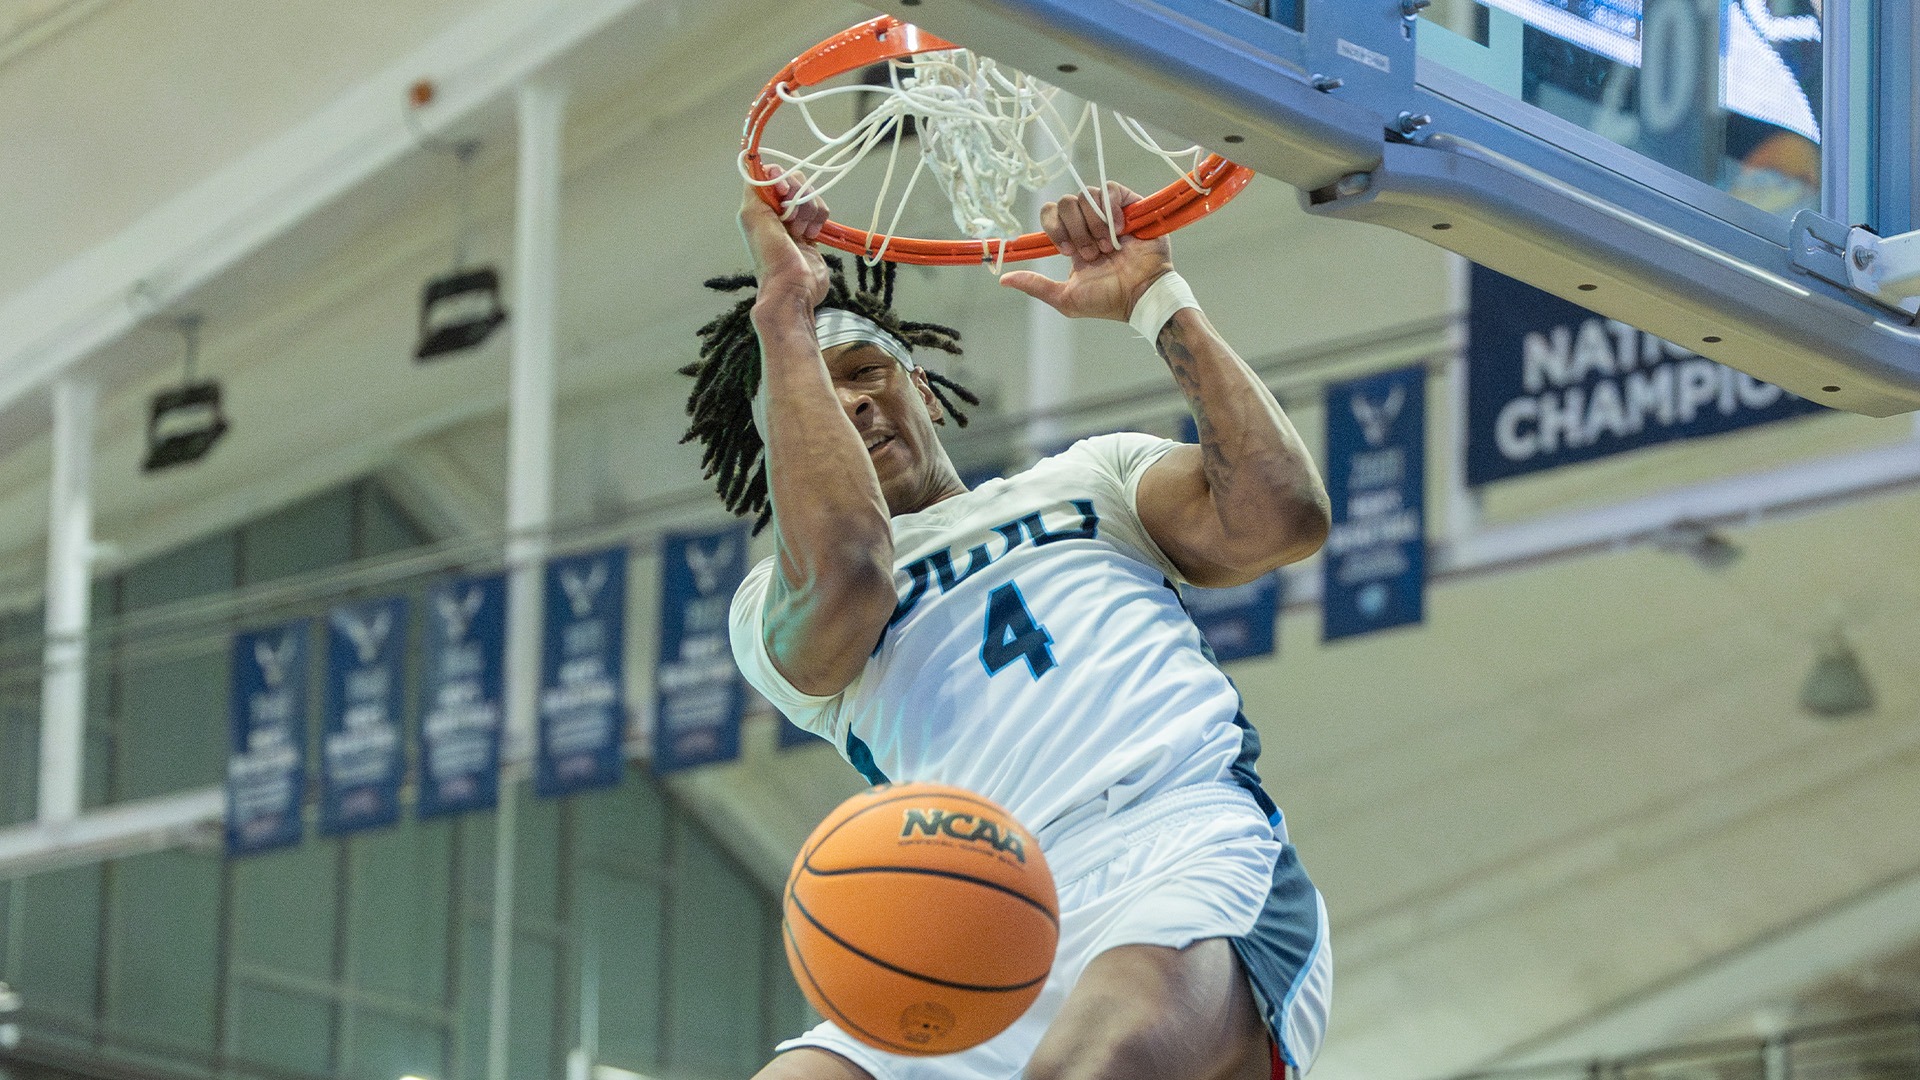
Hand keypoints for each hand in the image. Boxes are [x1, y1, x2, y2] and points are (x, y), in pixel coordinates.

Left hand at [740, 168, 830, 308]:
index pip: (771, 173)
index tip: (783, 193)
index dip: (781, 178)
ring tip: (802, 232)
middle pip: (795, 181)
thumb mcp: (753, 217)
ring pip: (811, 195)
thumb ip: (754, 188)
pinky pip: (821, 210)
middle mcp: (775, 209)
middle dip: (798, 197)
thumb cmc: (771, 257)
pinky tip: (812, 235)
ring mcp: (795, 219)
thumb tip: (756, 165)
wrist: (793, 287)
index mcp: (758, 205)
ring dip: (810, 211)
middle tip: (791, 220)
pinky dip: (820, 219)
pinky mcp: (812, 229)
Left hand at [998, 182, 1175, 321]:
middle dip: (1075, 230)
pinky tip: (1118, 231)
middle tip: (1092, 253)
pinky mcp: (1130, 205)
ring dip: (1094, 224)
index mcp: (1072, 238)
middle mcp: (1089, 222)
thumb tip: (1004, 279)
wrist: (1140, 295)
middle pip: (1065, 202)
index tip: (1067, 251)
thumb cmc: (1108, 300)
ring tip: (1107, 246)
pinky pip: (1110, 189)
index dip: (1054, 228)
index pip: (1050, 212)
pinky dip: (1110, 209)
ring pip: (1086, 195)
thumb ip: (1036, 285)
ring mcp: (1109, 213)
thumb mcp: (1066, 297)